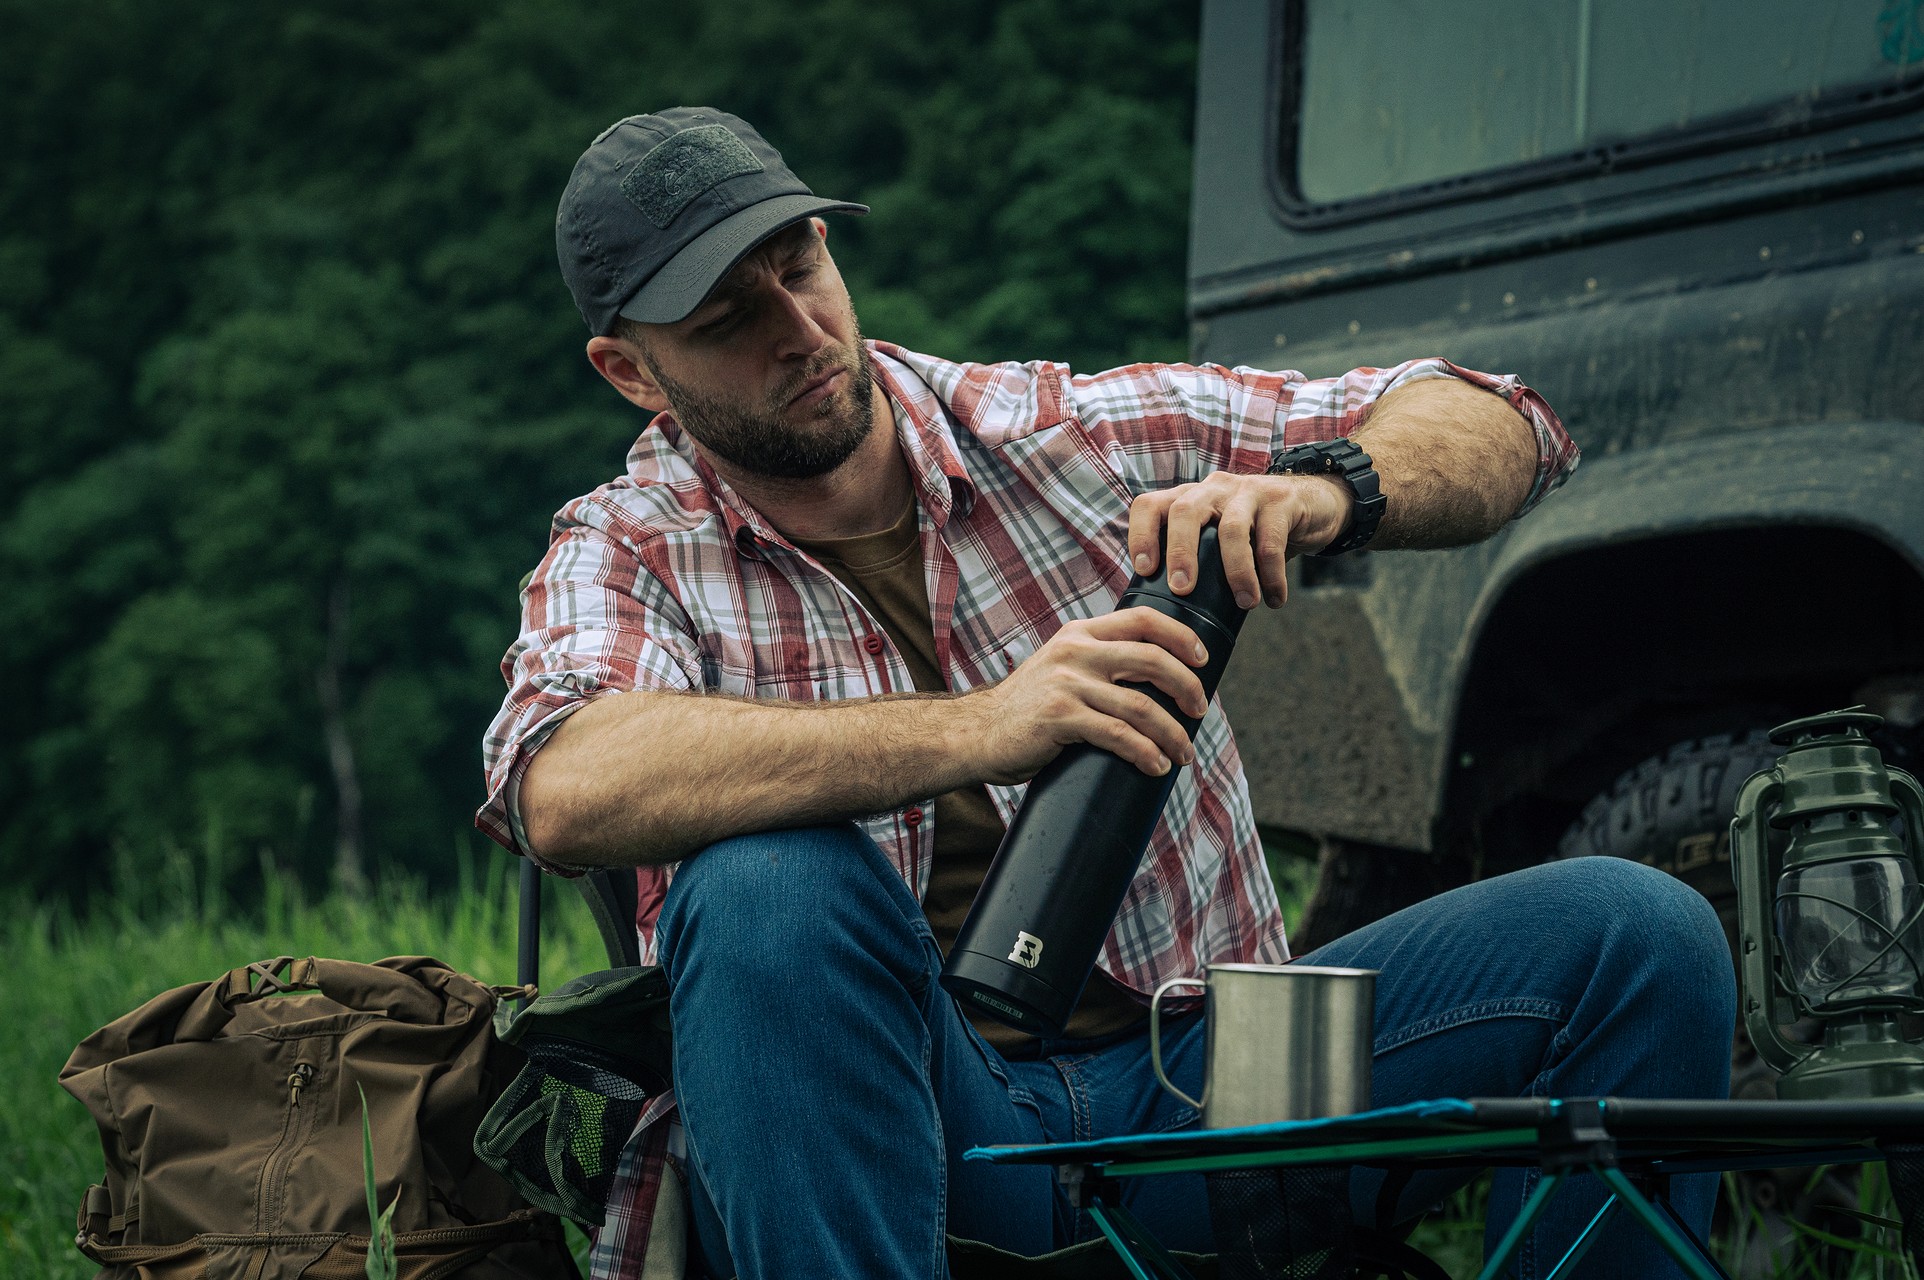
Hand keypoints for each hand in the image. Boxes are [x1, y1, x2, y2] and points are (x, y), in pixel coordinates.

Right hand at [963, 607, 1210, 784]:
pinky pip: (1118, 735)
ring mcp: (1067, 684)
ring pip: (1140, 706)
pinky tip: (1156, 765)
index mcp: (1080, 634)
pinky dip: (1145, 752)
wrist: (978, 734)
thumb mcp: (1063, 667)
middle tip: (1200, 711)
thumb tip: (1157, 673)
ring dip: (1172, 733)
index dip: (1181, 636)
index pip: (1143, 619)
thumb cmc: (1029, 708)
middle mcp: (1075, 652)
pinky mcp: (1059, 717)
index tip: (1202, 660)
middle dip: (1186, 687)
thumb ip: (1098, 661)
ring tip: (1183, 754)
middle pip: (1151, 659)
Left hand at [1127, 471, 1352, 608]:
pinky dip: (1272, 575)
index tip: (1143, 570)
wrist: (1313, 503)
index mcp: (1190, 498)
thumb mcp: (1220, 536)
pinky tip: (1275, 600)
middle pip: (1185, 511)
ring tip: (1246, 603)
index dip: (1141, 534)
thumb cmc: (1255, 531)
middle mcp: (1214, 488)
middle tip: (1183, 590)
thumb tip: (1171, 612)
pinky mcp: (1280, 501)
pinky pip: (1271, 541)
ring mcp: (1247, 491)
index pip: (1151, 505)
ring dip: (1236, 572)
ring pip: (1231, 528)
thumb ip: (1199, 558)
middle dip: (1180, 553)